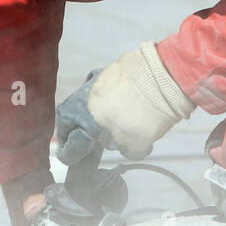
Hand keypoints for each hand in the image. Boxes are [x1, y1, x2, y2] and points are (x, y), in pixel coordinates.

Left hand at [55, 42, 194, 162]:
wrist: (161, 77)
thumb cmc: (132, 73)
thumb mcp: (100, 79)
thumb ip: (88, 98)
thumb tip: (84, 109)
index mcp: (77, 107)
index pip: (63, 132)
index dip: (67, 137)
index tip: (70, 141)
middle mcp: (90, 126)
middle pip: (79, 149)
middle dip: (81, 150)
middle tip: (89, 145)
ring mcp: (111, 139)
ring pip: (108, 145)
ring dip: (115, 137)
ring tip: (130, 117)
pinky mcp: (132, 147)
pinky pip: (129, 152)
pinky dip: (135, 145)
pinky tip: (141, 131)